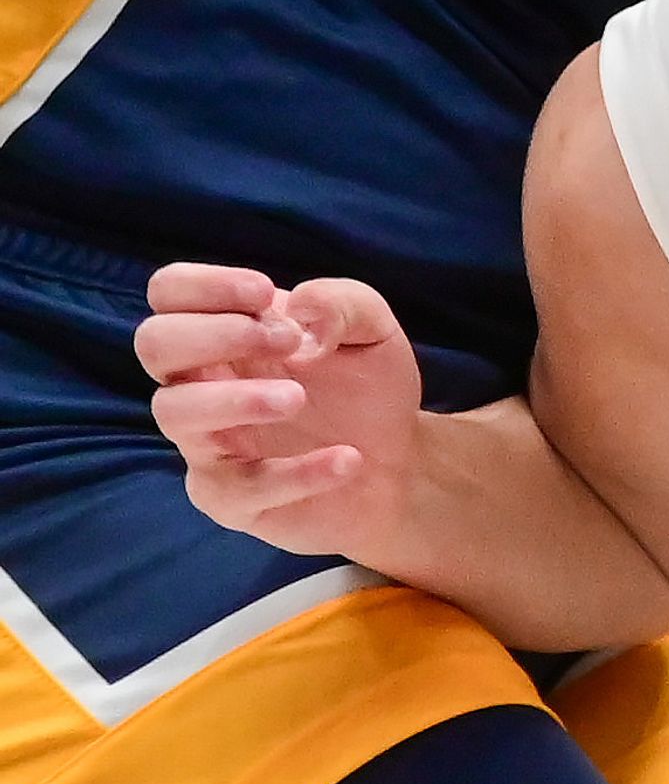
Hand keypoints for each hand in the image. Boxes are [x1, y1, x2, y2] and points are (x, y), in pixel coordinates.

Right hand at [139, 267, 425, 548]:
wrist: (400, 465)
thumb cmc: (367, 389)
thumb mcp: (372, 331)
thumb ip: (343, 303)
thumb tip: (300, 309)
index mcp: (223, 334)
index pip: (169, 293)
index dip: (203, 285)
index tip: (264, 293)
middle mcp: (200, 384)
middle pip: (154, 343)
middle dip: (215, 334)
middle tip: (288, 343)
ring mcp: (207, 442)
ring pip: (174, 411)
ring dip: (235, 398)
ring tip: (298, 398)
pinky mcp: (230, 498)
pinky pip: (238, 486)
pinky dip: (297, 472)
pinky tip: (348, 458)